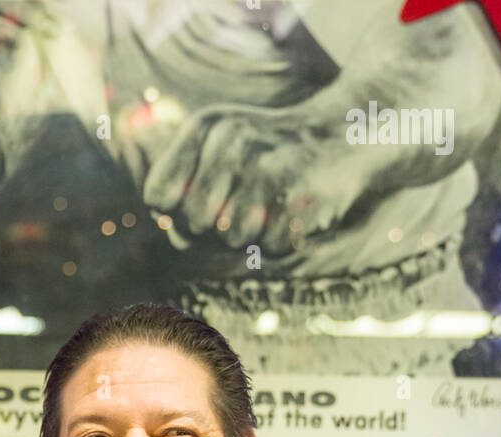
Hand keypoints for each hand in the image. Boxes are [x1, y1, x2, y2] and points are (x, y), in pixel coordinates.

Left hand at [142, 103, 370, 257]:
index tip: (199, 201)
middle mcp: (232, 141)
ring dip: (251, 233)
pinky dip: (280, 238)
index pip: (158, 195)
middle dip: (215, 225)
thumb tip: (175, 233)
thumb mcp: (219, 149)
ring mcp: (266, 169)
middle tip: (243, 201)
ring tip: (270, 202)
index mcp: (206, 126)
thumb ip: (186, 190)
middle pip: (194, 222)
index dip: (175, 211)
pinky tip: (293, 209)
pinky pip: (269, 247)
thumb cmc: (267, 152)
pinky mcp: (298, 197)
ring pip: (231, 239)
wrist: (342, 133)